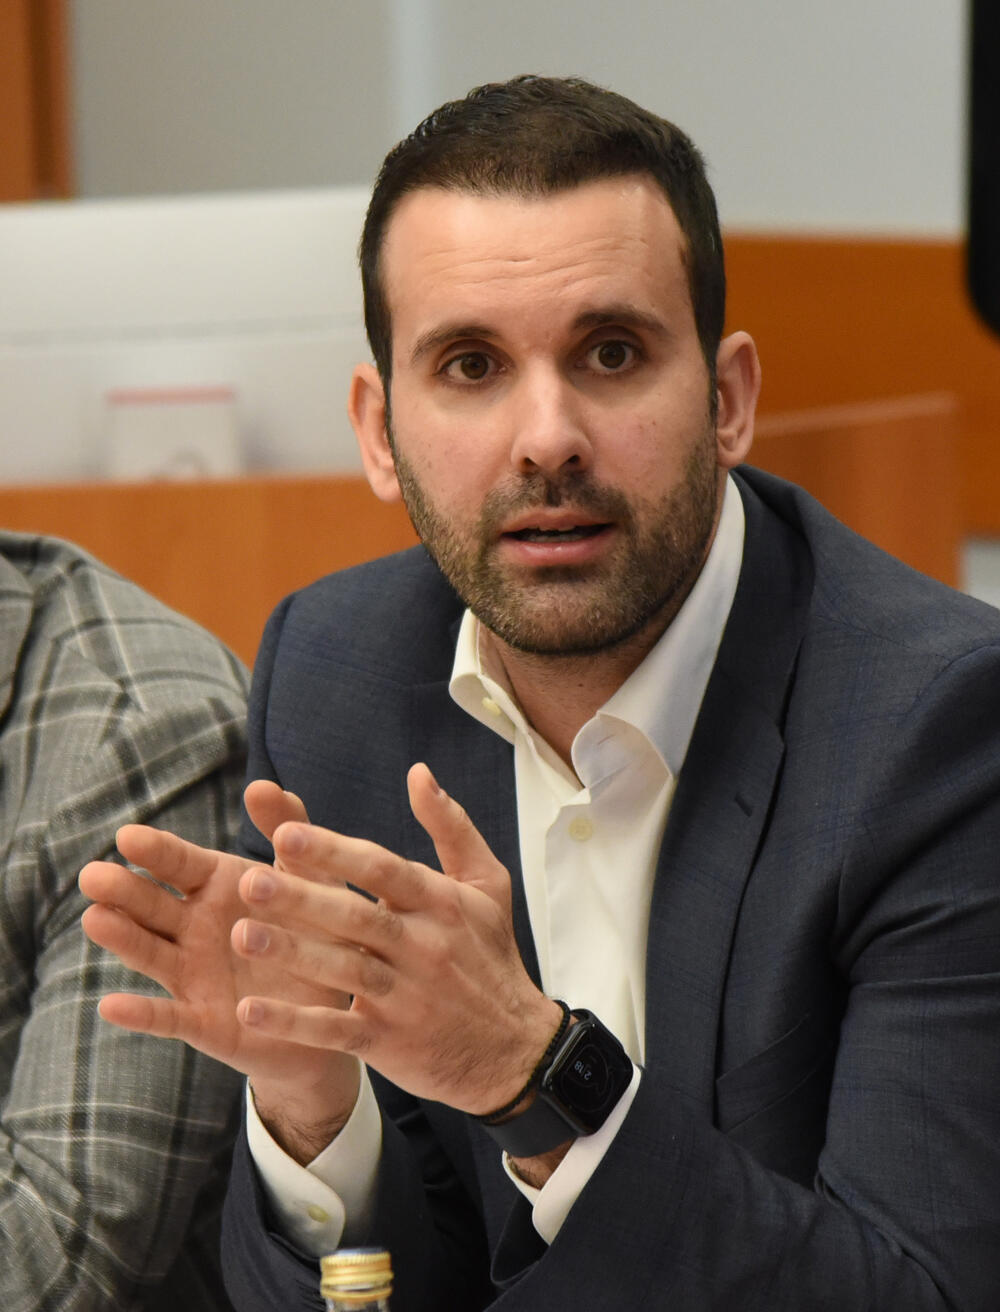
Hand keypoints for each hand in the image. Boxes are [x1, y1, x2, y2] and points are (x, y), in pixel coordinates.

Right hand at [79, 783, 358, 1142]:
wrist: (335, 1005)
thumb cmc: (317, 931)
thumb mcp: (312, 879)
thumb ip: (290, 833)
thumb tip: (264, 785)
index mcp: (216, 886)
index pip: (179, 863)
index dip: (156, 851)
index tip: (127, 836)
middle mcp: (194, 927)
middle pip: (152, 905)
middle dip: (124, 890)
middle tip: (93, 875)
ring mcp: (192, 974)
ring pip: (151, 953)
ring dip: (123, 938)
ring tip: (94, 920)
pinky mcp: (202, 1021)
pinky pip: (168, 1017)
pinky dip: (141, 1013)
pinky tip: (110, 1005)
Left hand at [232, 763, 560, 1116]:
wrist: (515, 1049)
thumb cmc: (491, 956)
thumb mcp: (488, 884)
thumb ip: (451, 826)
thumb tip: (419, 772)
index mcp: (440, 903)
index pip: (383, 870)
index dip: (335, 852)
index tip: (285, 833)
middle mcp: (423, 946)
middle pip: (355, 917)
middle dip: (300, 898)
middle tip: (248, 880)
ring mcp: (406, 997)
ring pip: (343, 971)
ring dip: (290, 954)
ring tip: (240, 934)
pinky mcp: (389, 1042)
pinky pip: (336, 1030)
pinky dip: (294, 1023)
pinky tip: (249, 1011)